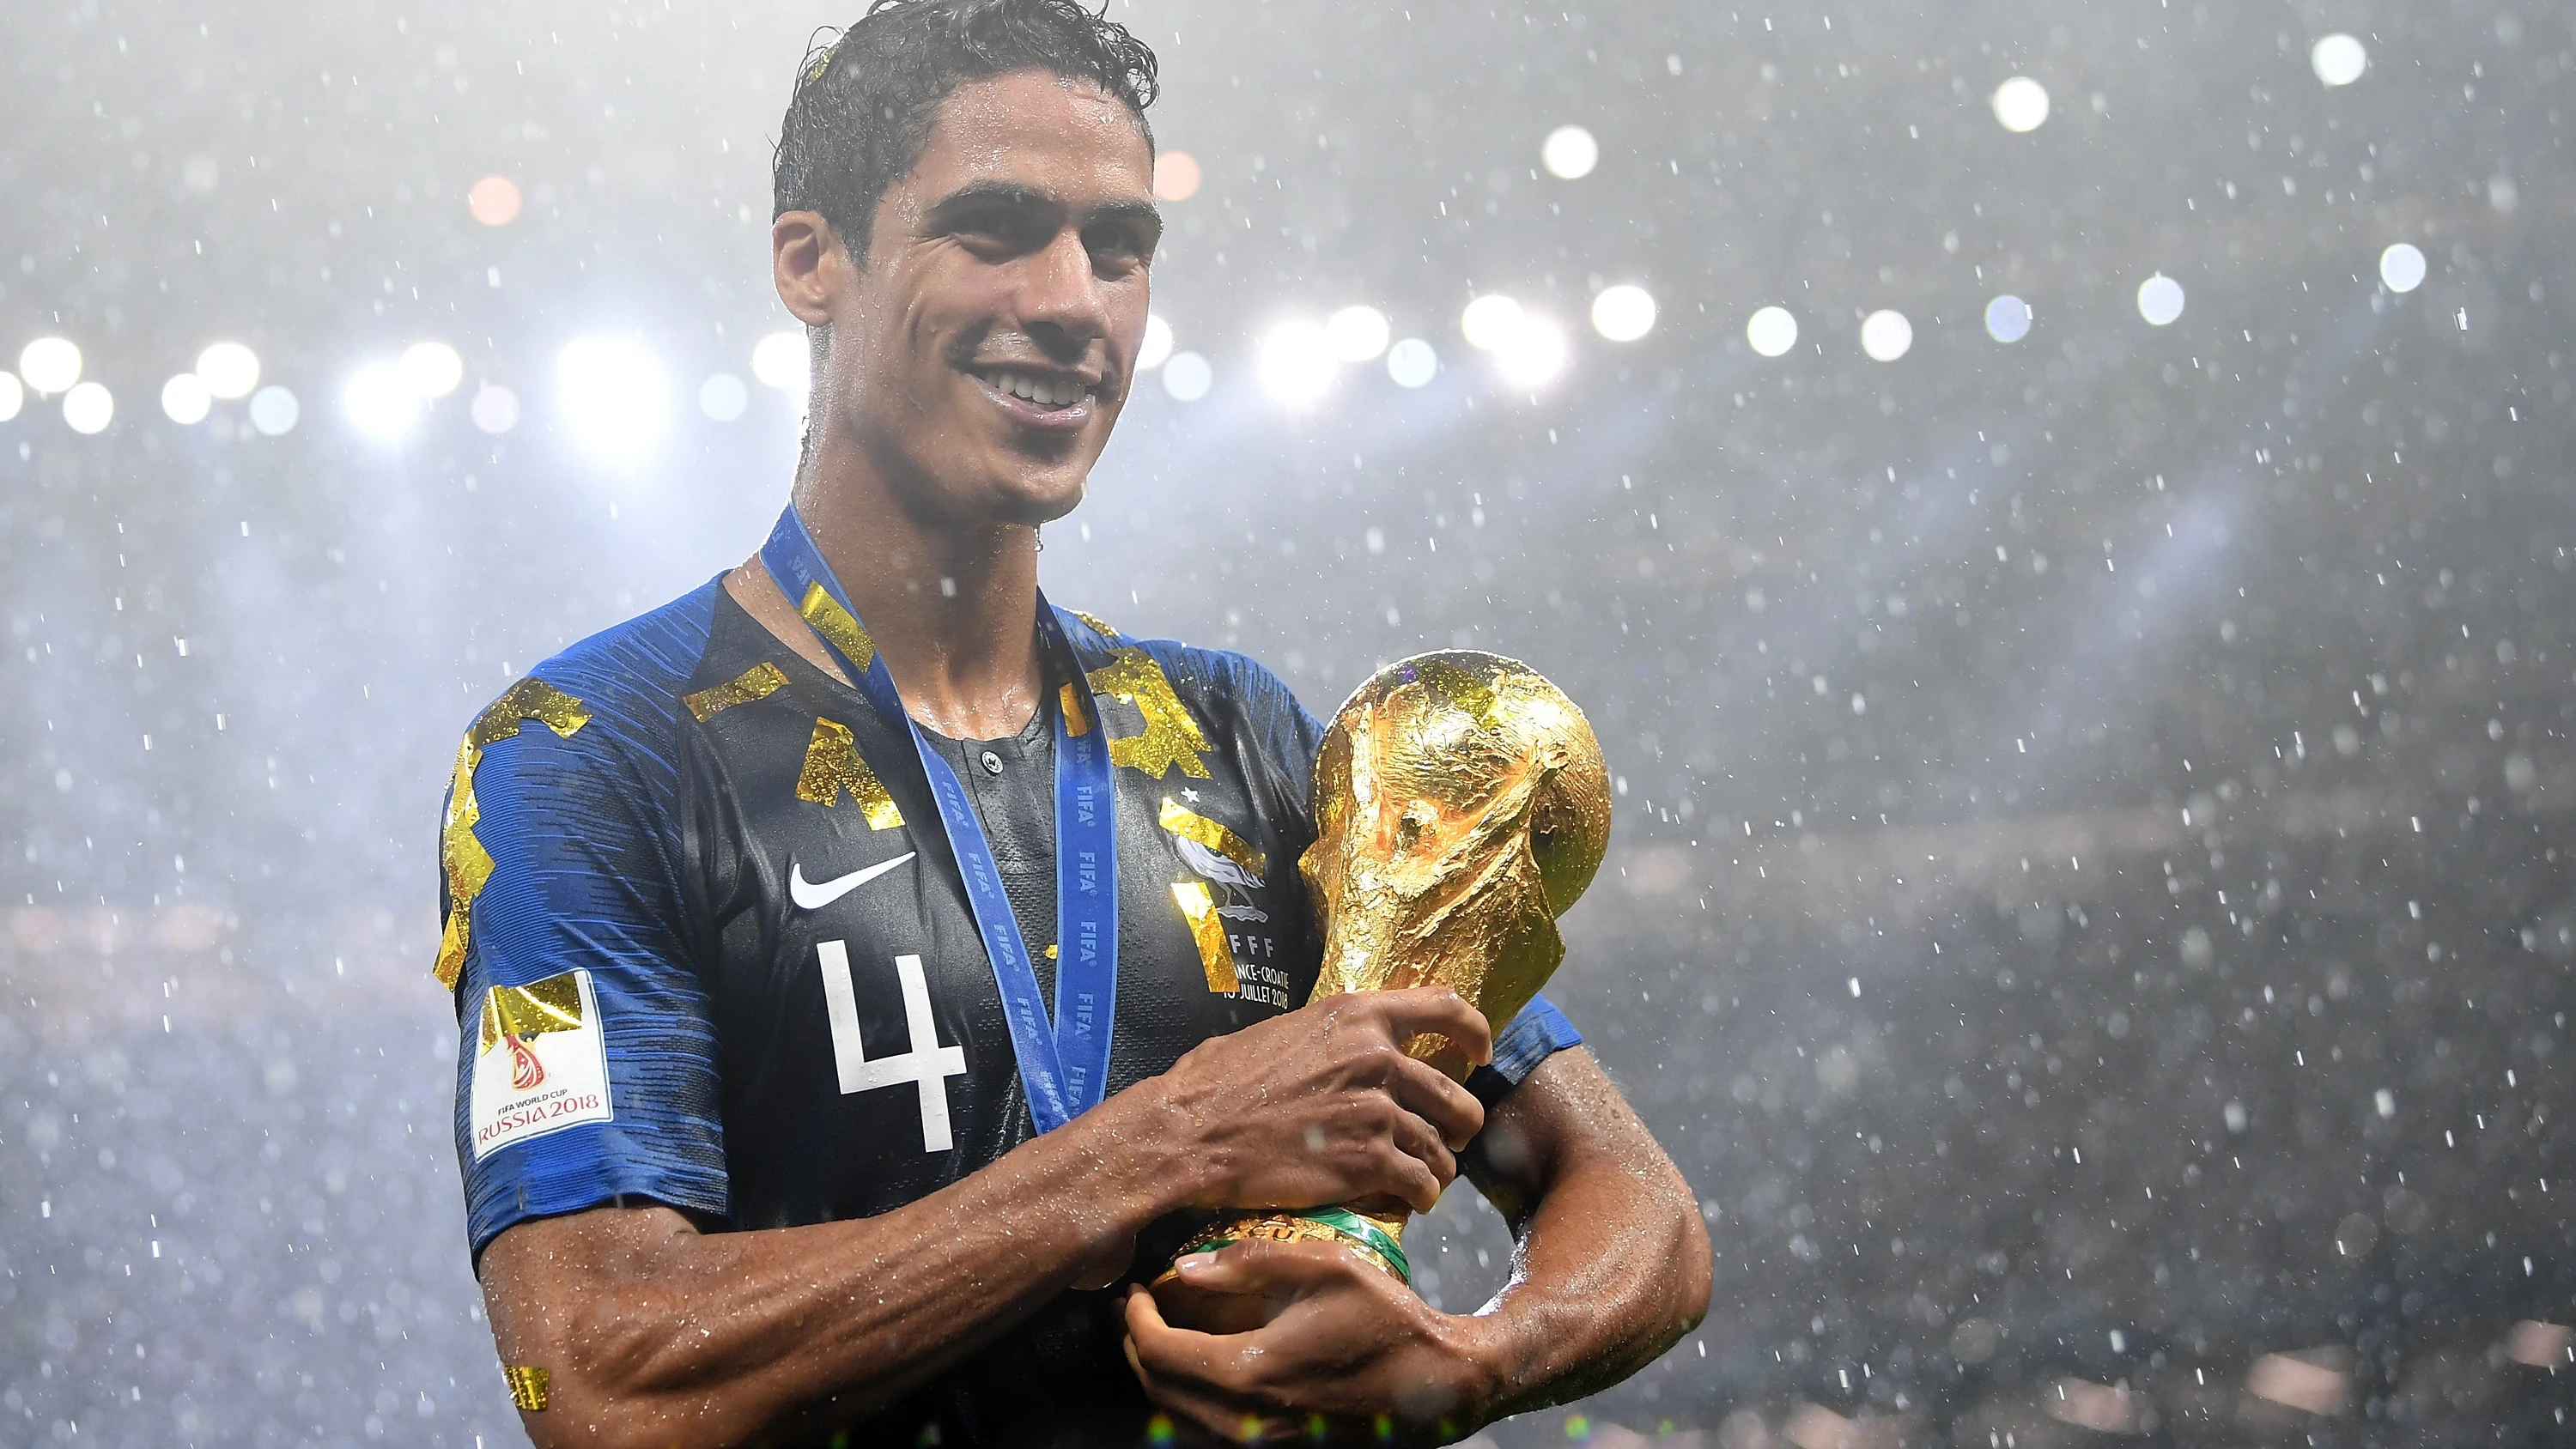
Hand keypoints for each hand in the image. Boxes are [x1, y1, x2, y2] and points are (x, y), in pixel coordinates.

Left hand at [1122, 1239, 1500, 1445]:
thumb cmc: (1386, 1319)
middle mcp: (1247, 1422)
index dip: (1136, 1318)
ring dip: (1160, 1378)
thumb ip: (1251, 1263)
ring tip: (1161, 1338)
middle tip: (1139, 1312)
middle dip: (1138, 1347)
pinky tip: (1202, 1372)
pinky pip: (1210, 1435)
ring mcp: (1262, 1446)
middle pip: (1157, 1392)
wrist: (1439, 1385)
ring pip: (1178, 1421)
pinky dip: (1190, 1404)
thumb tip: (1185, 1268)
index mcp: (1251, 1372)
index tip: (1136, 1291)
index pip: (1158, 1352)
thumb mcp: (1326, 1268)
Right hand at [1147, 988, 1491, 1214]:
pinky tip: (1409, 1198)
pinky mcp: (1368, 1161)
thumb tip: (1350, 1042)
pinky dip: (1421, 1194)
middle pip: (1455, 1095)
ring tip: (1422, 1177)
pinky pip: (1422, 1182)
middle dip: (1459, 1124)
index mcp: (1358, 1016)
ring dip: (1437, 1166)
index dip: (1476, 1032)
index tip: (1480, 1054)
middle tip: (1446, 1139)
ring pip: (1442, 1146)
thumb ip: (1333, 1037)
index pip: (1447, 1008)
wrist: (1193, 1133)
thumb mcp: (1285, 1032)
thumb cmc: (1222, 1082)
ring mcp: (1376, 1111)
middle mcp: (1377, 1057)